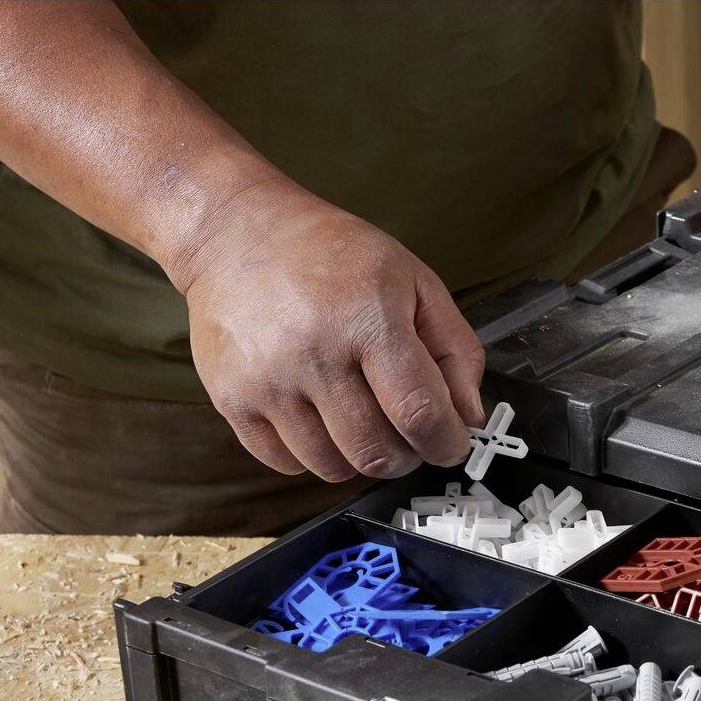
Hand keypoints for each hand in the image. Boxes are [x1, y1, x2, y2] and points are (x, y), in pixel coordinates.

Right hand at [172, 179, 485, 480]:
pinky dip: (314, 455)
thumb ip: (455, 348)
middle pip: (378, 452)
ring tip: (363, 421)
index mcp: (367, 319)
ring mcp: (267, 381)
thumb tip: (468, 415)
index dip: (447, 443)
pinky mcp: (232, 400)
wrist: (234, 233)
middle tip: (408, 434)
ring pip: (333, 467)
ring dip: (360, 458)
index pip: (420, 414)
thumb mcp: (412, 280)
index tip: (451, 444)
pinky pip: (286, 464)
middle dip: (408, 455)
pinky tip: (321, 419)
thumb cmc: (328, 253)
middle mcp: (314, 353)